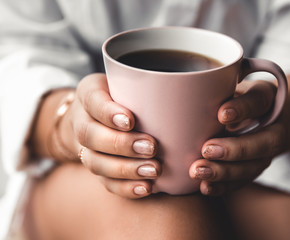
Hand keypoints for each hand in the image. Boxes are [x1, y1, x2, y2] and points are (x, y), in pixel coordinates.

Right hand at [62, 73, 160, 198]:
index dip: (109, 113)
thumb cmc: (119, 96)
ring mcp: (85, 149)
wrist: (92, 116)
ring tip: (154, 170)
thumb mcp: (125, 82)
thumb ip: (143, 86)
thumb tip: (184, 91)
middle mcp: (81, 122)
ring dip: (126, 169)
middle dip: (122, 144)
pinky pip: (105, 182)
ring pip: (96, 163)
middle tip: (151, 147)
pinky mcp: (96, 169)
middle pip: (91, 136)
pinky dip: (125, 187)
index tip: (130, 121)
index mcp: (89, 95)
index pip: (93, 101)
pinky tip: (146, 188)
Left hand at [189, 79, 289, 194]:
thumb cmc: (239, 95)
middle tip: (207, 150)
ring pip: (254, 166)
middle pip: (263, 141)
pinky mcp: (260, 166)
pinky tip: (205, 187)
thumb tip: (185, 88)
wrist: (269, 113)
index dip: (242, 109)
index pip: (259, 101)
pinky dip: (225, 186)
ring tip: (199, 171)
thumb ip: (217, 86)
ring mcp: (270, 150)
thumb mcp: (233, 82)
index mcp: (267, 97)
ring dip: (226, 172)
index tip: (221, 115)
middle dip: (235, 149)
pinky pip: (246, 180)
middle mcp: (276, 125)